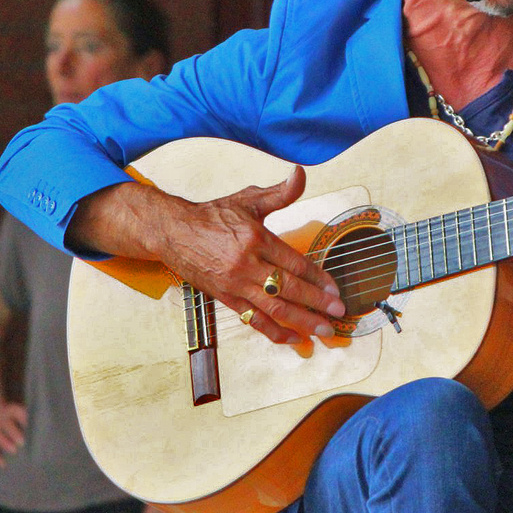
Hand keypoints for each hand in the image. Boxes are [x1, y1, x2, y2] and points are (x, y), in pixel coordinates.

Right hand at [0, 397, 27, 467]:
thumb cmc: (12, 414)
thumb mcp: (19, 411)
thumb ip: (30, 418)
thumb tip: (46, 429)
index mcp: (11, 411)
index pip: (18, 414)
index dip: (24, 420)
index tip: (32, 427)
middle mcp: (1, 420)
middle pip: (7, 426)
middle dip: (14, 433)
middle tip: (22, 442)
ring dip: (5, 444)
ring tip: (14, 451)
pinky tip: (3, 464)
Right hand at [76, 166, 344, 344]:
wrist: (173, 232)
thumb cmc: (214, 216)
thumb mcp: (248, 200)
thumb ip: (280, 193)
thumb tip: (300, 173)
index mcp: (256, 240)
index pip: (295, 263)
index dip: (318, 278)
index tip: (335, 289)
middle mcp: (247, 265)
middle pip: (289, 290)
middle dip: (317, 303)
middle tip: (339, 313)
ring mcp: (236, 285)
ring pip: (274, 309)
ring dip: (302, 322)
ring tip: (323, 330)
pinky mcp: (225, 299)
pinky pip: (254, 320)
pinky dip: (275, 332)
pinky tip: (294, 338)